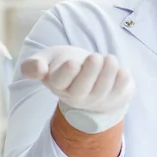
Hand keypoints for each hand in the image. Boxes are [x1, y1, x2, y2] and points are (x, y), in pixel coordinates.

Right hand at [21, 45, 135, 133]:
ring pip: (102, 89)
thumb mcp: (48, 59)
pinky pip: (120, 90)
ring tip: (109, 59)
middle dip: (90, 72)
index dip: (66, 73)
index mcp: (58, 84)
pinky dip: (122, 78)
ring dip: (108, 72)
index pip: (59, 82)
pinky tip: (120, 69)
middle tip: (95, 57)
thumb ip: (34, 64)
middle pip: (81, 89)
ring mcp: (96, 99)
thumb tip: (39, 69)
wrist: (92, 72)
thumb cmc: (67, 64)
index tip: (73, 63)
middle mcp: (76, 96)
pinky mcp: (114, 97)